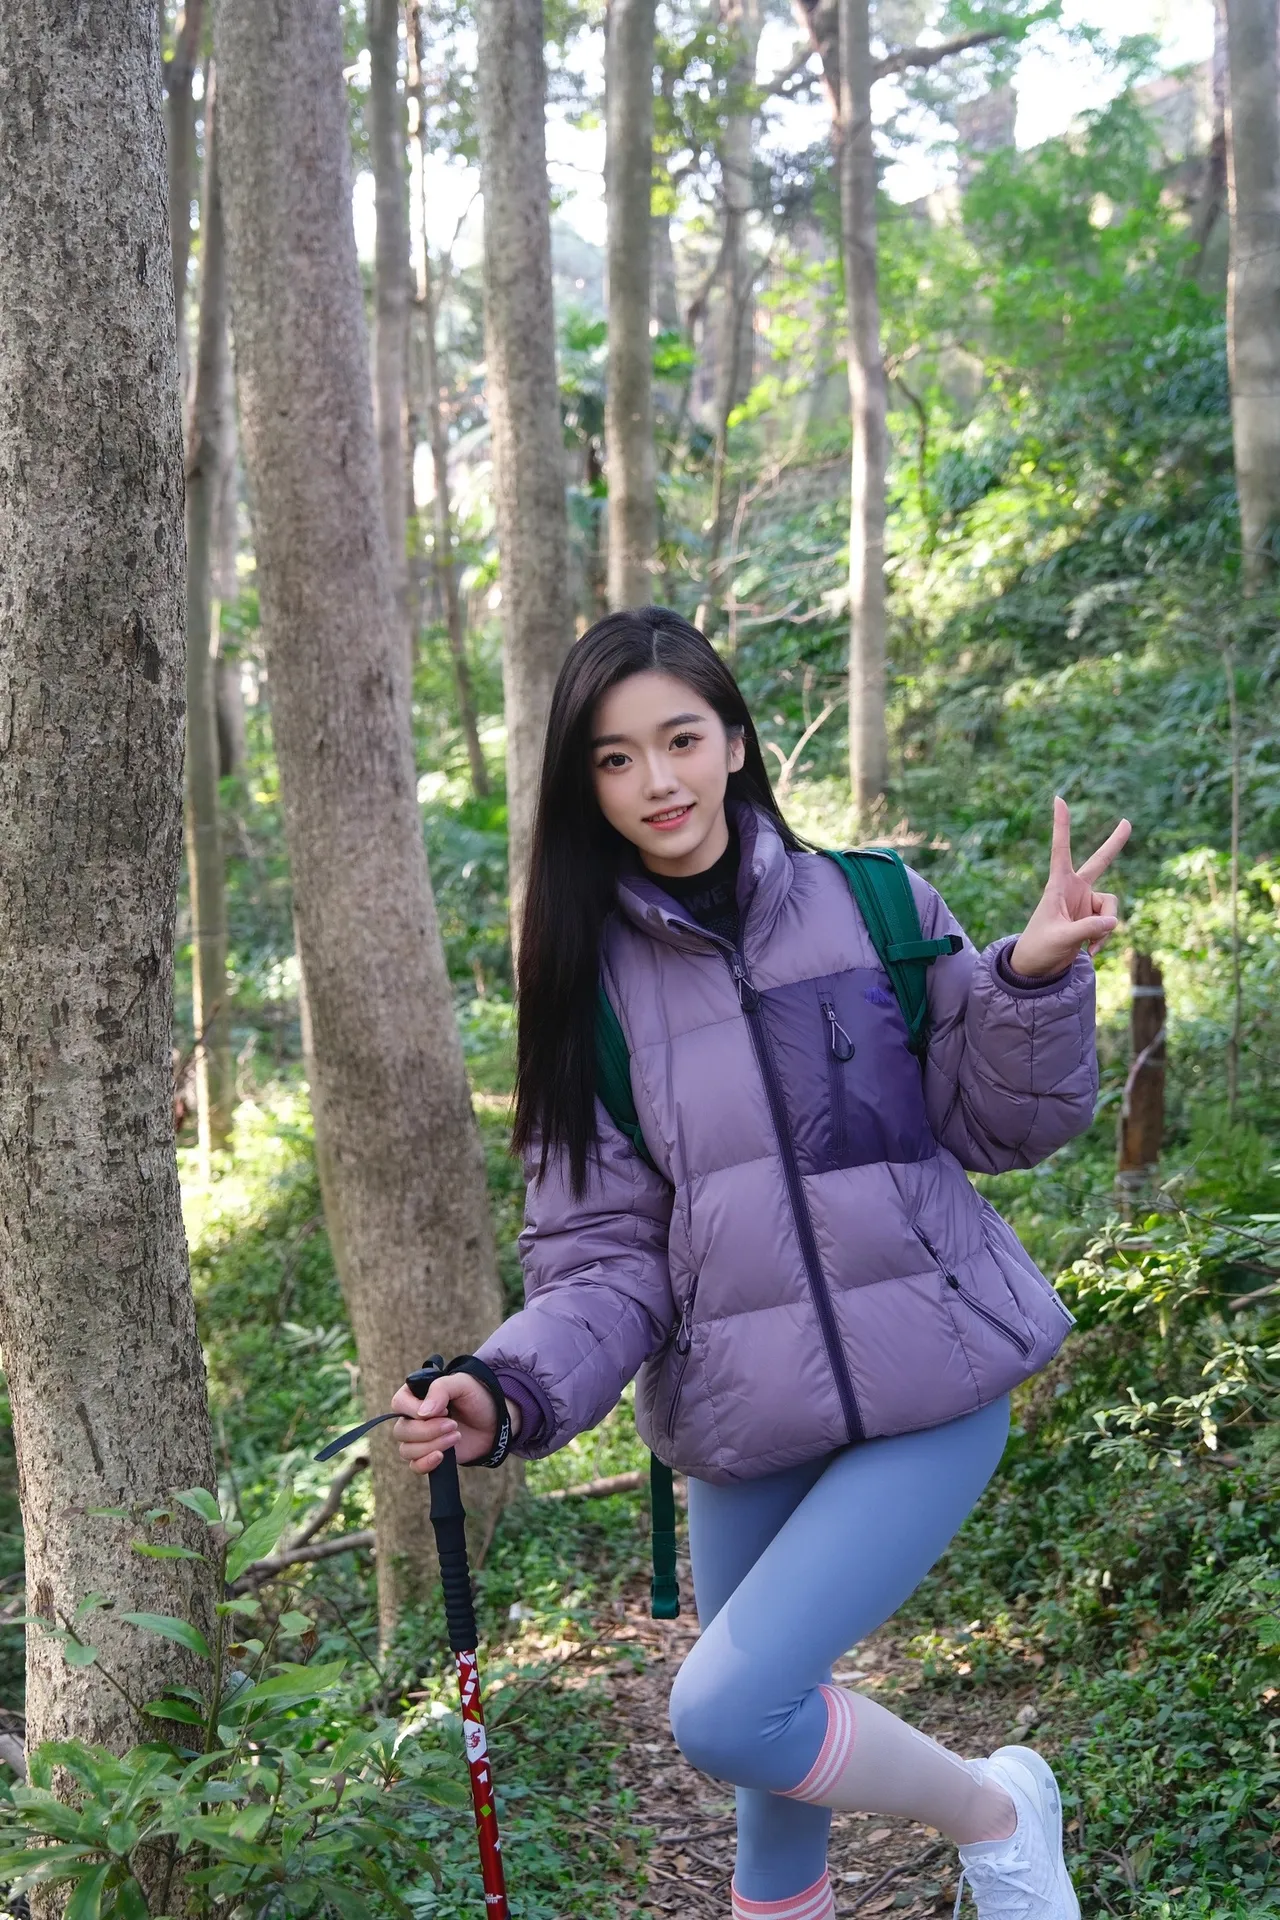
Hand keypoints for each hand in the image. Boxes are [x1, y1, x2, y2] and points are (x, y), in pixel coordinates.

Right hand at [391, 1371, 520, 1474]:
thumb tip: (422, 1413)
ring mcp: (419, 1439)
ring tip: (457, 1436)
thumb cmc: (477, 1396)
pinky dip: (426, 1464)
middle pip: (401, 1431)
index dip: (416, 1410)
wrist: (495, 1420)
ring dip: (432, 1445)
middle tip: (453, 1425)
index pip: (399, 1403)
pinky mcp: (428, 1455)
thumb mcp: (462, 1383)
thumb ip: (440, 1389)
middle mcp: (412, 1417)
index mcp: (415, 1395)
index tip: (444, 1410)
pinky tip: (442, 1456)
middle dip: (428, 1431)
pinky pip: (414, 1466)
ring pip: (407, 1450)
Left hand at [1009, 797, 1130, 979]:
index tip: (1059, 799)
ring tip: (1089, 945)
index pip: (1061, 849)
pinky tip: (1090, 952)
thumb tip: (1114, 921)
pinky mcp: (1094, 918)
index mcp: (1058, 885)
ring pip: (1111, 907)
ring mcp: (1086, 903)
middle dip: (1114, 844)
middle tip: (1127, 822)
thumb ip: (1088, 929)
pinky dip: (1103, 938)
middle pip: (1100, 862)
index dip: (1062, 825)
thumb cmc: (1040, 948)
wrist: (1038, 967)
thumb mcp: (1061, 938)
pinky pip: (1110, 923)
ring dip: (1105, 928)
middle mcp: (1075, 889)